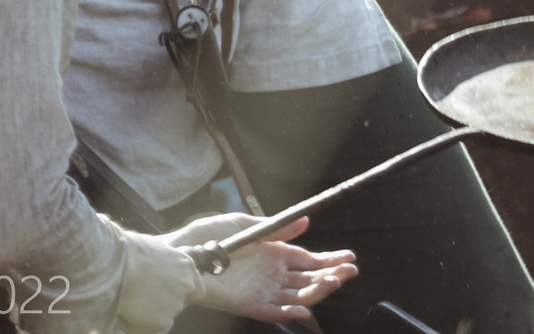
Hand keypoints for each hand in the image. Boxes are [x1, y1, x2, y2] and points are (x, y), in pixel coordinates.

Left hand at [168, 213, 358, 323]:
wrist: (183, 256)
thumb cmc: (208, 237)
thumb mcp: (245, 225)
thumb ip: (275, 228)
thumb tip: (305, 221)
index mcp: (272, 253)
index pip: (307, 259)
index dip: (328, 259)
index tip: (349, 257)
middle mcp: (272, 273)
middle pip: (309, 278)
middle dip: (332, 274)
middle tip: (351, 270)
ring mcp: (263, 291)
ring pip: (299, 295)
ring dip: (318, 290)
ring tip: (335, 281)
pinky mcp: (252, 306)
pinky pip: (276, 312)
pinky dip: (291, 312)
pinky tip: (305, 307)